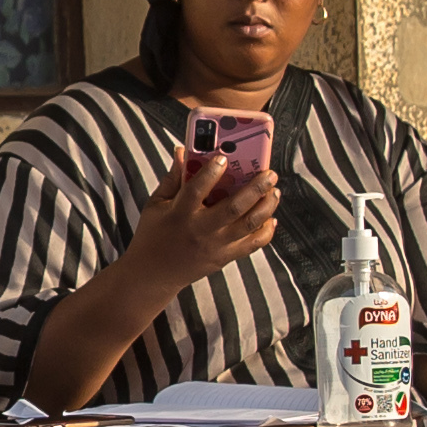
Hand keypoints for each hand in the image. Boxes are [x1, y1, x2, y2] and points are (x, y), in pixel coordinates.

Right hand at [118, 140, 282, 302]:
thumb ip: (172, 178)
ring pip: (248, 225)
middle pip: (233, 208)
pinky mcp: (224, 258)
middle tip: (270, 174)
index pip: (196, 189)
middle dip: (255, 189)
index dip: (211, 172)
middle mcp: (200, 230)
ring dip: (266, 207)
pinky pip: (252, 245)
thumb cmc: (153, 234)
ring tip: (274, 192)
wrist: (153, 275)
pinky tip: (270, 217)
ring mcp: (215, 246)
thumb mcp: (156, 204)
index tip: (224, 157)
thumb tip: (183, 151)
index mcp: (179, 214)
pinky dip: (266, 231)